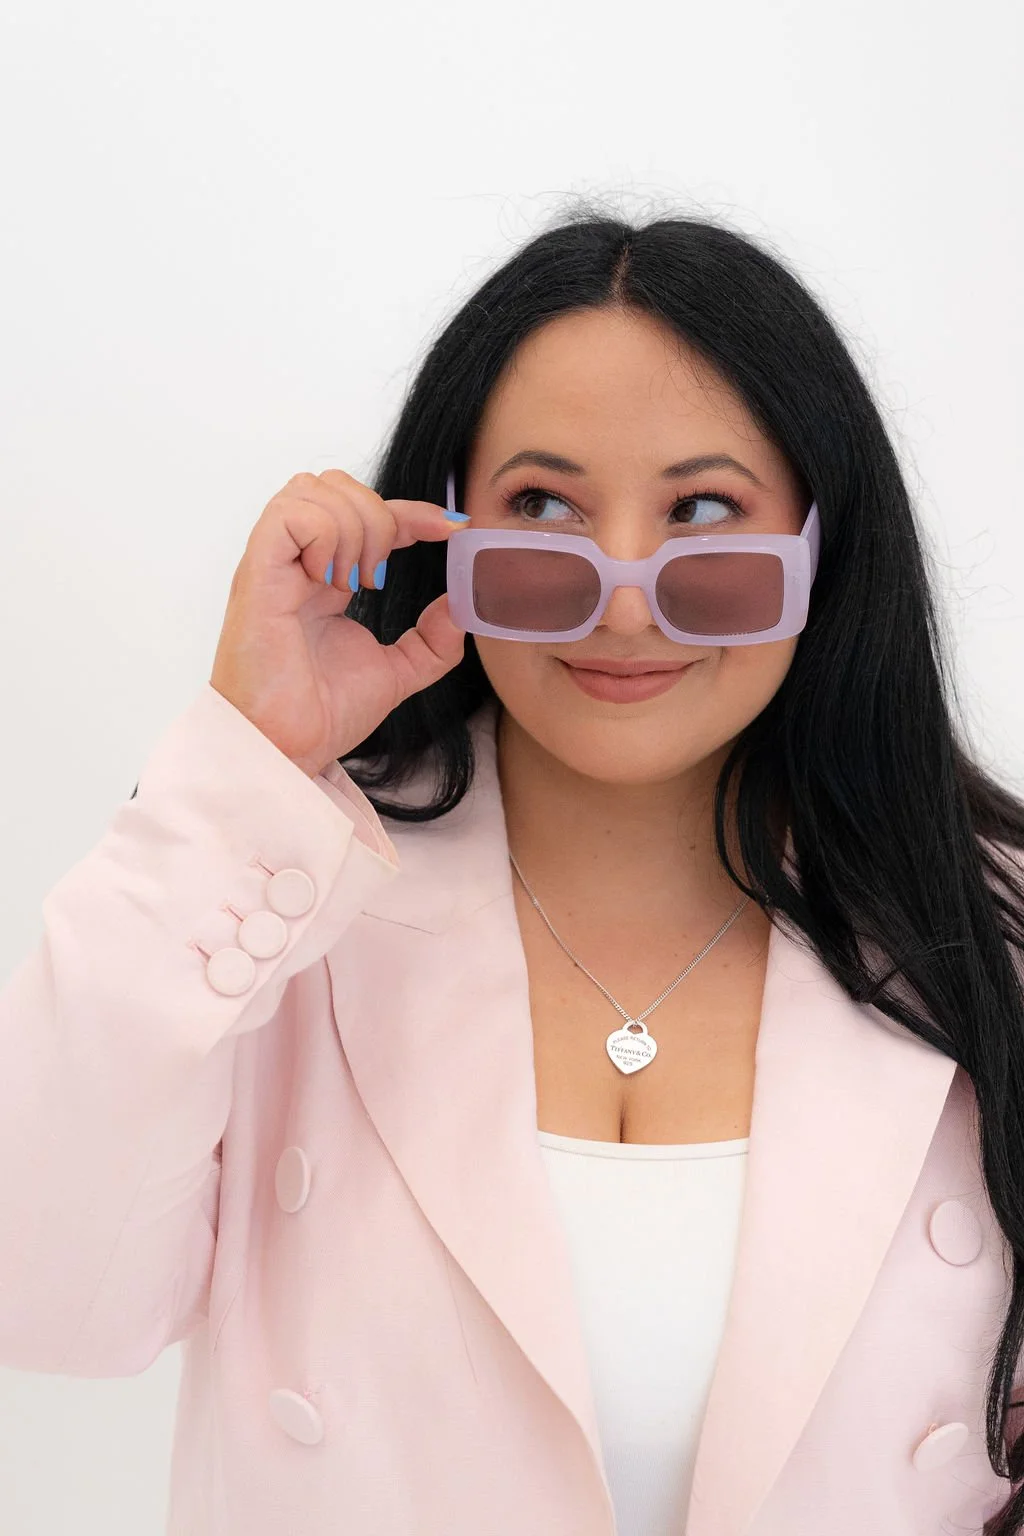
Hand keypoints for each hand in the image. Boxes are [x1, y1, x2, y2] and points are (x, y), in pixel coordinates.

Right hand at [209, 469, 466, 776]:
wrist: (288, 748)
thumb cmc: (321, 714)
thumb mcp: (397, 672)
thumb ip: (432, 640)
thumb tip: (462, 603)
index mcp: (323, 579)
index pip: (367, 514)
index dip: (414, 512)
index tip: (455, 529)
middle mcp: (295, 563)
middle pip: (333, 484)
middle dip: (378, 515)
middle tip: (382, 576)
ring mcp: (274, 565)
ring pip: (312, 488)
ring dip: (353, 525)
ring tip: (356, 581)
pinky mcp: (257, 575)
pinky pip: (289, 515)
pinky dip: (324, 534)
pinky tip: (333, 579)